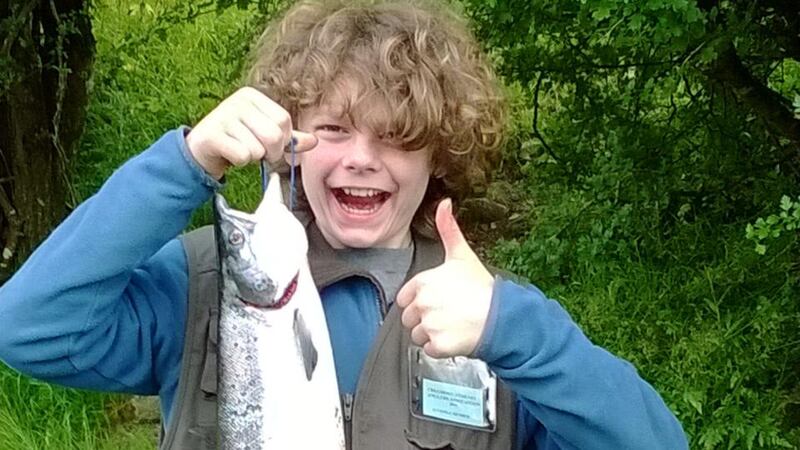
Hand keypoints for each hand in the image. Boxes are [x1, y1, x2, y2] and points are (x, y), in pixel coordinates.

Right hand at [185, 87, 317, 178]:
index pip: (284, 120)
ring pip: (257, 148)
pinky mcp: (212, 134)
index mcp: (253, 96)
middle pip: (274, 135)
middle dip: (270, 152)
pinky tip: (230, 154)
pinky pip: (242, 156)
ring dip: (252, 157)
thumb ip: (290, 137)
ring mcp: (223, 115)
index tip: (270, 145)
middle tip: (258, 153)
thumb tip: (314, 141)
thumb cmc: (237, 139)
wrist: (202, 149)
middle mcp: (238, 101)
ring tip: (240, 150)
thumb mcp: (264, 134)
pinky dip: (239, 162)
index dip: (282, 140)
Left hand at [396, 198, 494, 357]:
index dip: (419, 301)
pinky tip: (455, 337)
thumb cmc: (482, 287)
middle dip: (425, 319)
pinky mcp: (437, 345)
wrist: (502, 316)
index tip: (438, 301)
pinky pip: (429, 350)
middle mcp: (422, 303)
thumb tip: (444, 203)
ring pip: (417, 336)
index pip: (404, 299)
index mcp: (422, 282)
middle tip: (448, 314)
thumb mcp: (462, 255)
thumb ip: (448, 229)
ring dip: (431, 334)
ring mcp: (429, 325)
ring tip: (452, 325)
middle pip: (409, 318)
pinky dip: (440, 348)